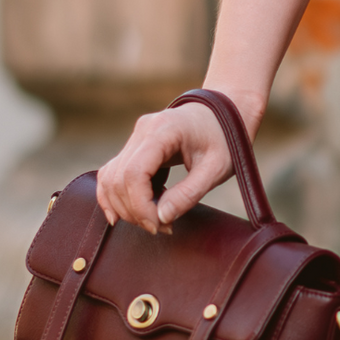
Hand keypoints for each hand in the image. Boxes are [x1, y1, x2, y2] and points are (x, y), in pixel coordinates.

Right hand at [96, 97, 248, 233]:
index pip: (134, 174)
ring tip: (154, 220)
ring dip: (125, 206)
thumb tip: (161, 219)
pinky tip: (133, 213)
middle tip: (161, 227)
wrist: (228, 111)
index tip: (159, 226)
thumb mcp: (216, 169)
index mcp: (164, 131)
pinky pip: (114, 174)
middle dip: (134, 210)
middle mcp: (142, 130)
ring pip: (111, 179)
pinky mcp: (135, 146)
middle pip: (119, 179)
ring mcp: (136, 136)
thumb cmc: (227, 138)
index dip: (140, 206)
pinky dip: (118, 196)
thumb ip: (188, 194)